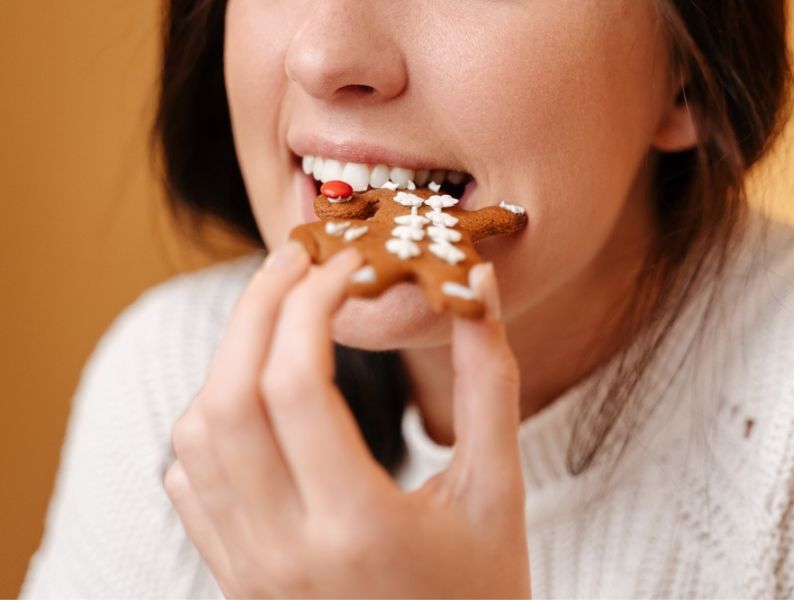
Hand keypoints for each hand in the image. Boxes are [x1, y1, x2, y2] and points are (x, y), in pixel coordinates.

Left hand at [163, 241, 530, 597]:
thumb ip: (488, 381)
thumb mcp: (498, 490)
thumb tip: (477, 283)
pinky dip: (210, 421)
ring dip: (231, 359)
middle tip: (298, 260)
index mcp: (358, 528)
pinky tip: (260, 400)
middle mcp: (285, 551)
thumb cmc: (482, 596)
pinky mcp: (235, 576)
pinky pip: (188, 482)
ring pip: (195, 435)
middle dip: (257, 307)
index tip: (347, 264)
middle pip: (228, 397)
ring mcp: (249, 568)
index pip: (296, 384)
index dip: (312, 303)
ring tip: (282, 322)